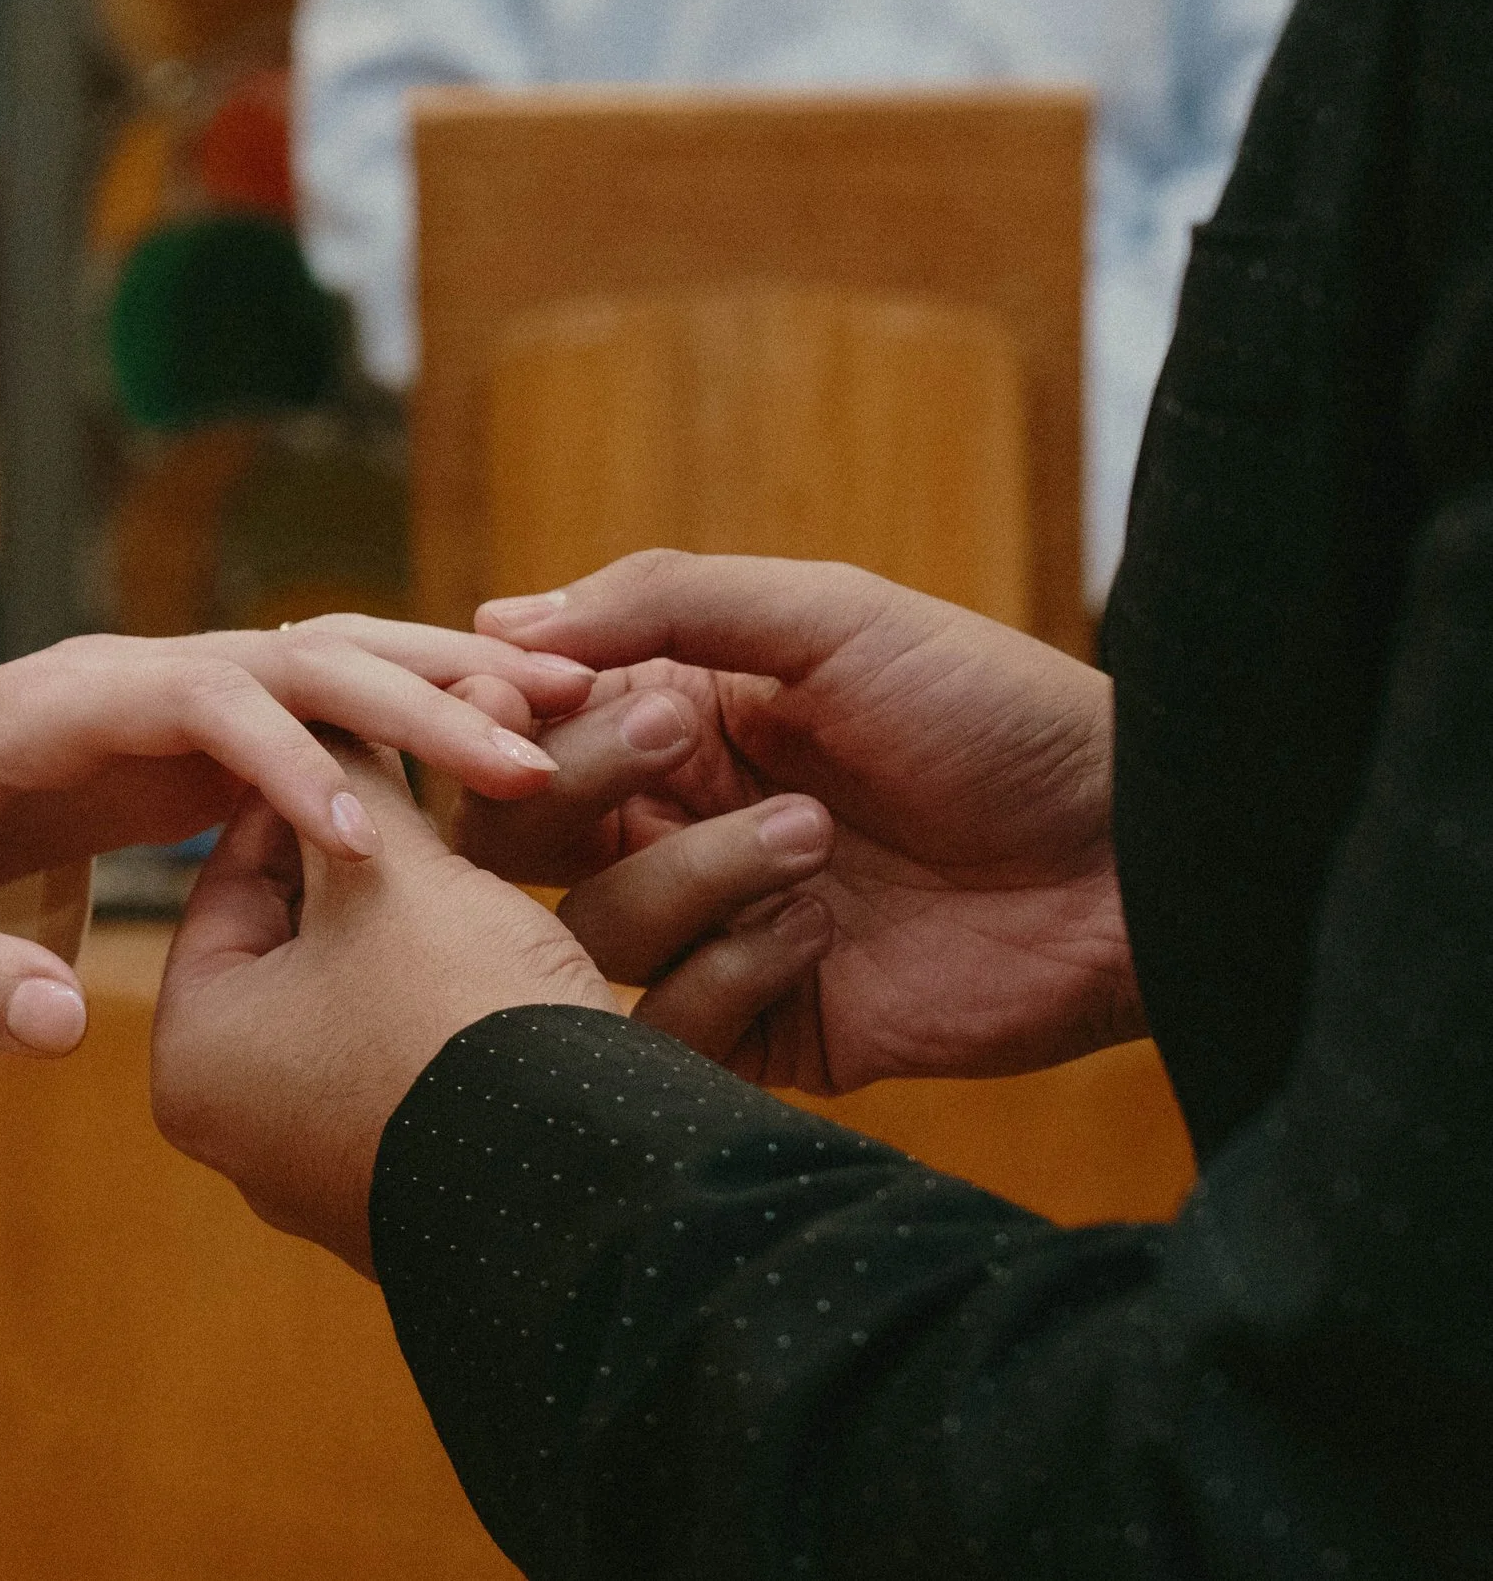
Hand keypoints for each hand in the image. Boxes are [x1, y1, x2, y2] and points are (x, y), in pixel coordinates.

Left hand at [0, 619, 596, 1055]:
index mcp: (57, 703)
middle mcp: (138, 671)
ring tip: (573, 704)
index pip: (190, 702)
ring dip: (449, 677)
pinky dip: (429, 704)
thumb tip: (59, 1028)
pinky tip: (522, 731)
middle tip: (526, 754)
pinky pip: (342, 699)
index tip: (360, 839)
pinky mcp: (224, 721)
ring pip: (338, 654)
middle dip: (410, 698)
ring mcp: (190, 687)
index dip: (276, 759)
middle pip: (294, 654)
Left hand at [151, 745, 829, 1278]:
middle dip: (370, 859)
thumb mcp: (399, 874)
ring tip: (483, 845)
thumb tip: (335, 720)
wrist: (590, 1189)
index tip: (364, 730)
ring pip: (369, 999)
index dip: (304, 787)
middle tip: (428, 777)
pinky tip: (515, 936)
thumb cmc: (458, 1015)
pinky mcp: (415, 1191)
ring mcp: (328, 1170)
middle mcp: (243, 1129)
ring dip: (422, 922)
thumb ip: (354, 787)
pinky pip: (422, 1062)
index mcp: (196, 1054)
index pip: (231, 878)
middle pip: (299, 942)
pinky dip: (458, 998)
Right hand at [469, 551, 1139, 1091]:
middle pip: (526, 835)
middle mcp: (681, 828)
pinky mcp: (768, 1031)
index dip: (510, 716)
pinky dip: (726, 974)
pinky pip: (668, 1028)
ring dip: (692, 876)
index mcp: (683, 722)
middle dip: (580, 786)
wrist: (1138, 855)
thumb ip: (664, 601)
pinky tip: (824, 934)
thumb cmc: (997, 711)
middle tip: (676, 745)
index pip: (530, 728)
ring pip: (593, 931)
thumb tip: (495, 623)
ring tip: (815, 842)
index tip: (532, 691)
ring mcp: (720, 935)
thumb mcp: (833, 615)